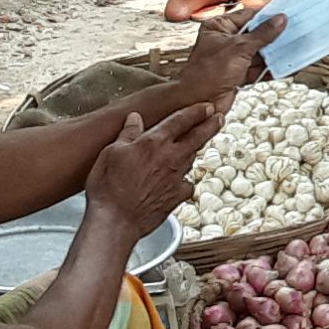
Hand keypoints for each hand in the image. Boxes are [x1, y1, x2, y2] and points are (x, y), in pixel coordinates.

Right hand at [88, 104, 219, 237]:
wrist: (116, 221)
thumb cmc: (109, 188)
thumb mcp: (110, 153)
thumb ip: (127, 134)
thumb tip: (134, 119)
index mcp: (154, 142)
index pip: (181, 120)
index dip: (196, 112)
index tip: (207, 107)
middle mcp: (171, 158)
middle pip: (198, 137)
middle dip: (211, 125)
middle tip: (219, 118)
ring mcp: (177, 178)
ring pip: (192, 158)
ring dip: (195, 150)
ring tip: (195, 145)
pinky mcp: (177, 197)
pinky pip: (187, 183)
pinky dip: (185, 179)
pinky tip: (179, 180)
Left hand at [178, 10, 286, 107]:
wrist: (197, 103)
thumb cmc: (207, 73)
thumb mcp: (239, 48)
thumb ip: (262, 34)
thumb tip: (279, 20)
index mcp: (218, 27)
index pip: (247, 16)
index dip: (266, 15)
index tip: (285, 14)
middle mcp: (224, 41)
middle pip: (255, 34)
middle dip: (273, 36)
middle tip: (294, 31)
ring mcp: (231, 59)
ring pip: (258, 53)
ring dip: (274, 53)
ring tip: (294, 49)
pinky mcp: (237, 75)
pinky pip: (258, 68)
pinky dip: (271, 69)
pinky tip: (286, 67)